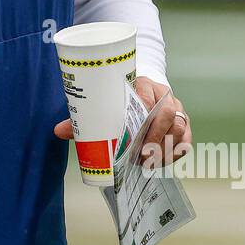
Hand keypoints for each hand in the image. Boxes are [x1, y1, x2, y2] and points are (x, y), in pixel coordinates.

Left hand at [53, 76, 191, 168]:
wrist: (144, 90)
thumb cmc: (120, 99)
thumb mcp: (104, 104)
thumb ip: (84, 118)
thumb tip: (58, 131)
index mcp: (142, 84)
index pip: (146, 92)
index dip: (142, 110)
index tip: (133, 129)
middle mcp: (163, 94)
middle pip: (166, 113)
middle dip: (154, 136)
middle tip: (140, 154)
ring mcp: (176, 108)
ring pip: (178, 126)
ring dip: (164, 147)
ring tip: (147, 161)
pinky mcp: (184, 123)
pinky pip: (186, 138)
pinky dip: (176, 152)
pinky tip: (162, 161)